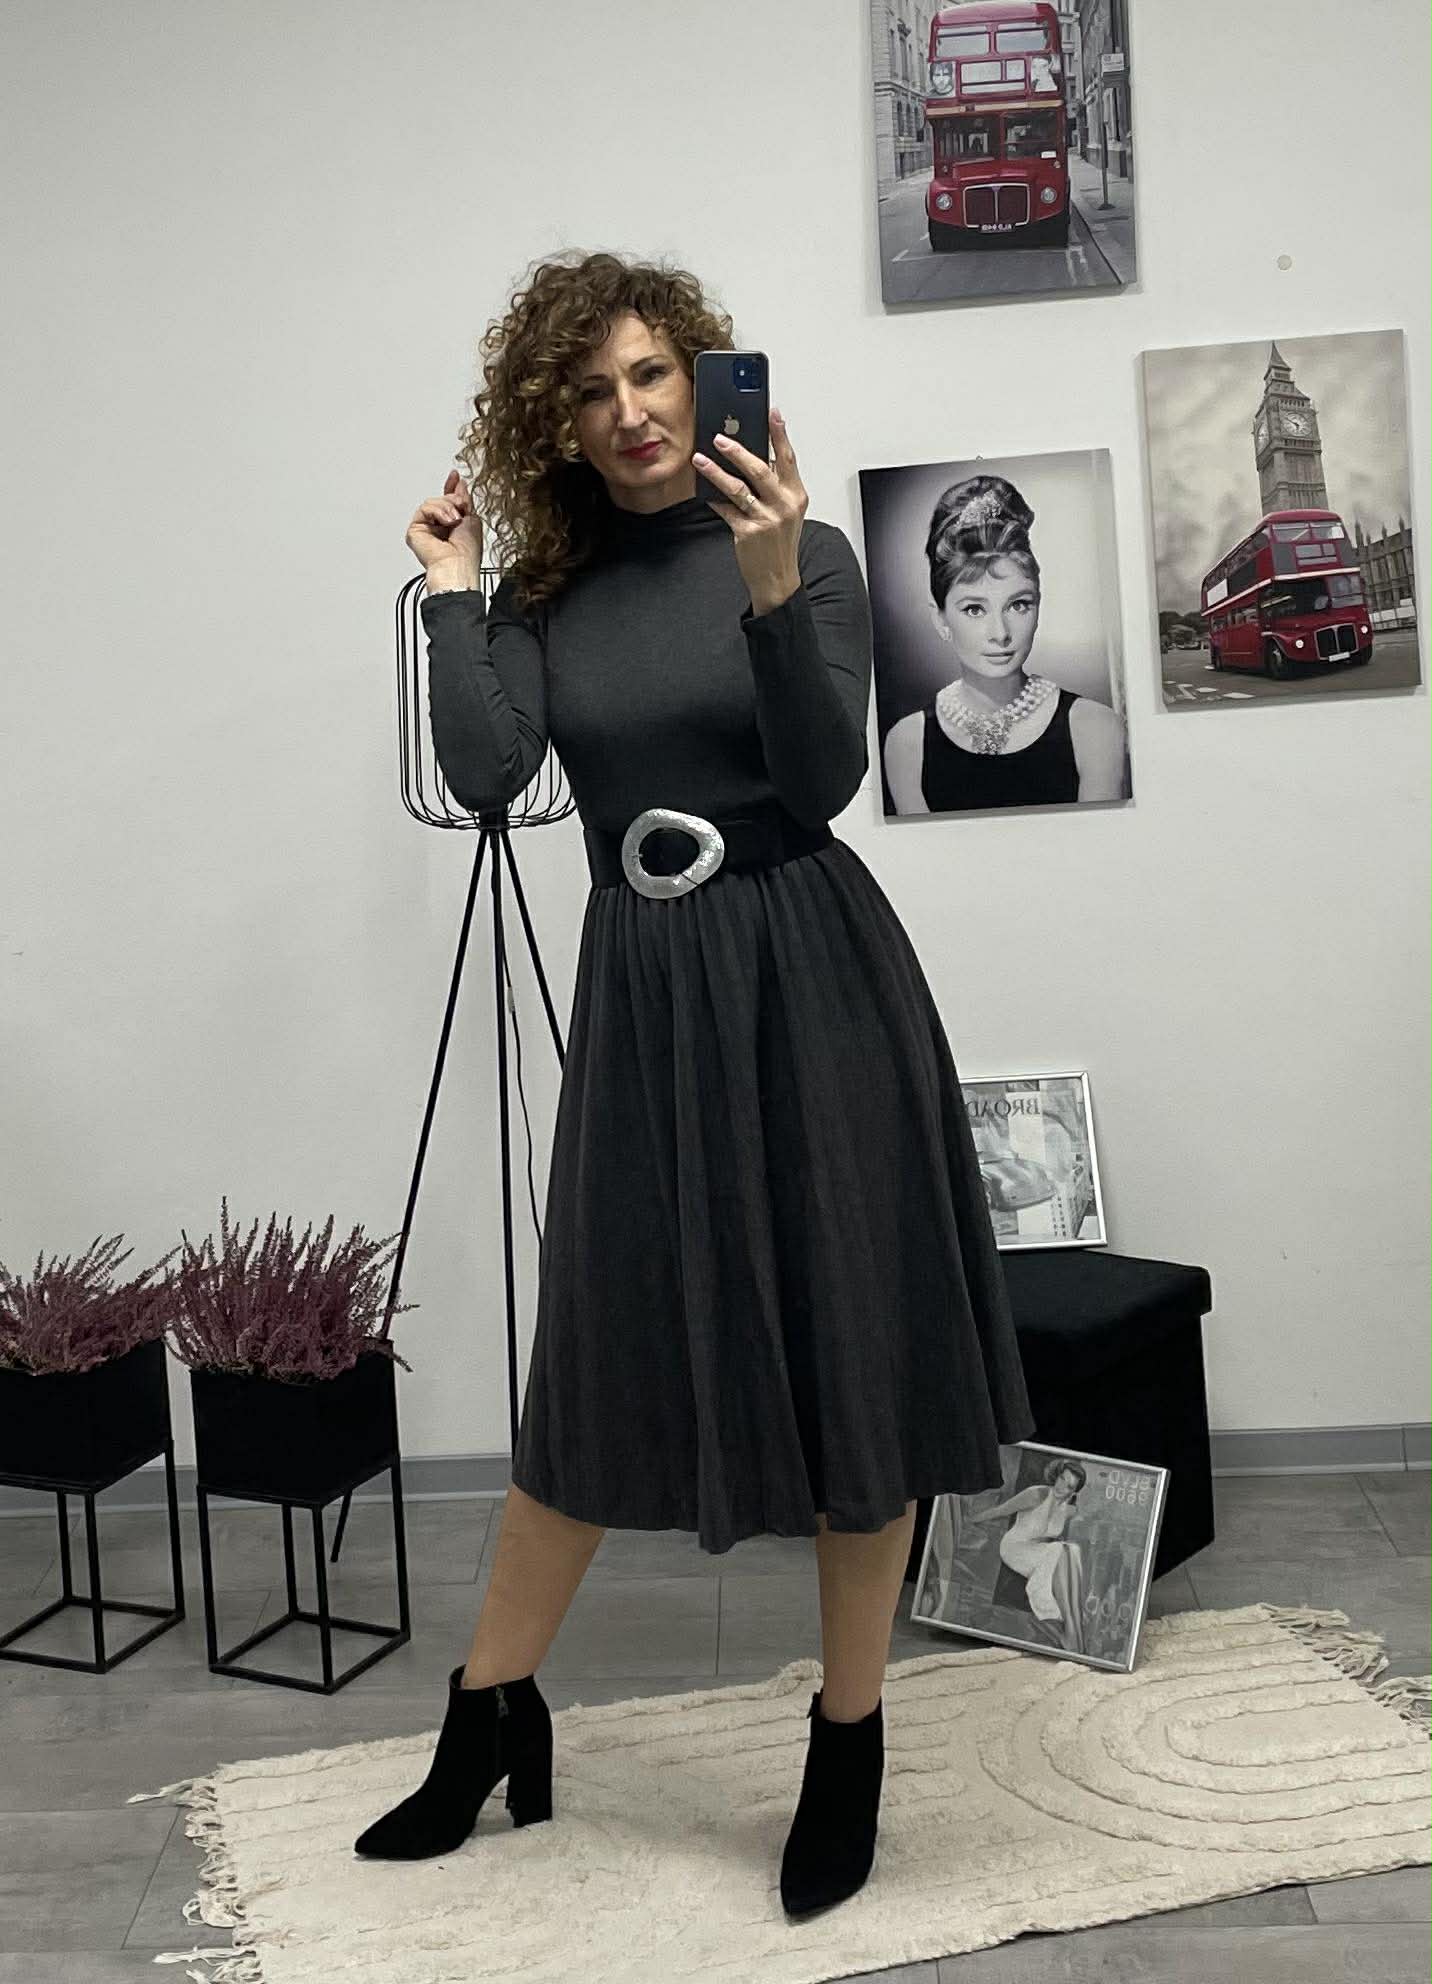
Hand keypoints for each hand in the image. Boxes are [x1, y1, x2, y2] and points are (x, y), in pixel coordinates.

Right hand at [405, 469, 483, 579]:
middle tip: (462, 507)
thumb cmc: (466, 553)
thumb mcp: (472, 518)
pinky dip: (437, 511)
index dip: (451, 488)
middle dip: (453, 499)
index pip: (448, 503)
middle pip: (441, 499)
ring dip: (447, 506)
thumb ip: (463, 500)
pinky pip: (424, 508)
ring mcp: (427, 529)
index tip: (455, 476)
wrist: (457, 564)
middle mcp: (439, 528)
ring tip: (455, 519)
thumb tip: (459, 483)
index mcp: (453, 526)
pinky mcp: (416, 531)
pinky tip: (446, 521)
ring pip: (432, 502)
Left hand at [692, 406, 806, 613]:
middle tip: (719, 437)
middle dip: (738, 450)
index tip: (772, 413)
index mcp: (796, 495)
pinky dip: (714, 499)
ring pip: (738, 488)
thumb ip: (775, 487)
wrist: (777, 579)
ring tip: (701, 461)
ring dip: (716, 472)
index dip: (779, 433)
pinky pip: (726, 510)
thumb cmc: (779, 543)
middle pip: (760, 469)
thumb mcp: (786, 512)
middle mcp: (784, 505)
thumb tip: (752, 459)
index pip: (787, 458)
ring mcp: (766, 519)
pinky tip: (704, 492)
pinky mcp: (748, 532)